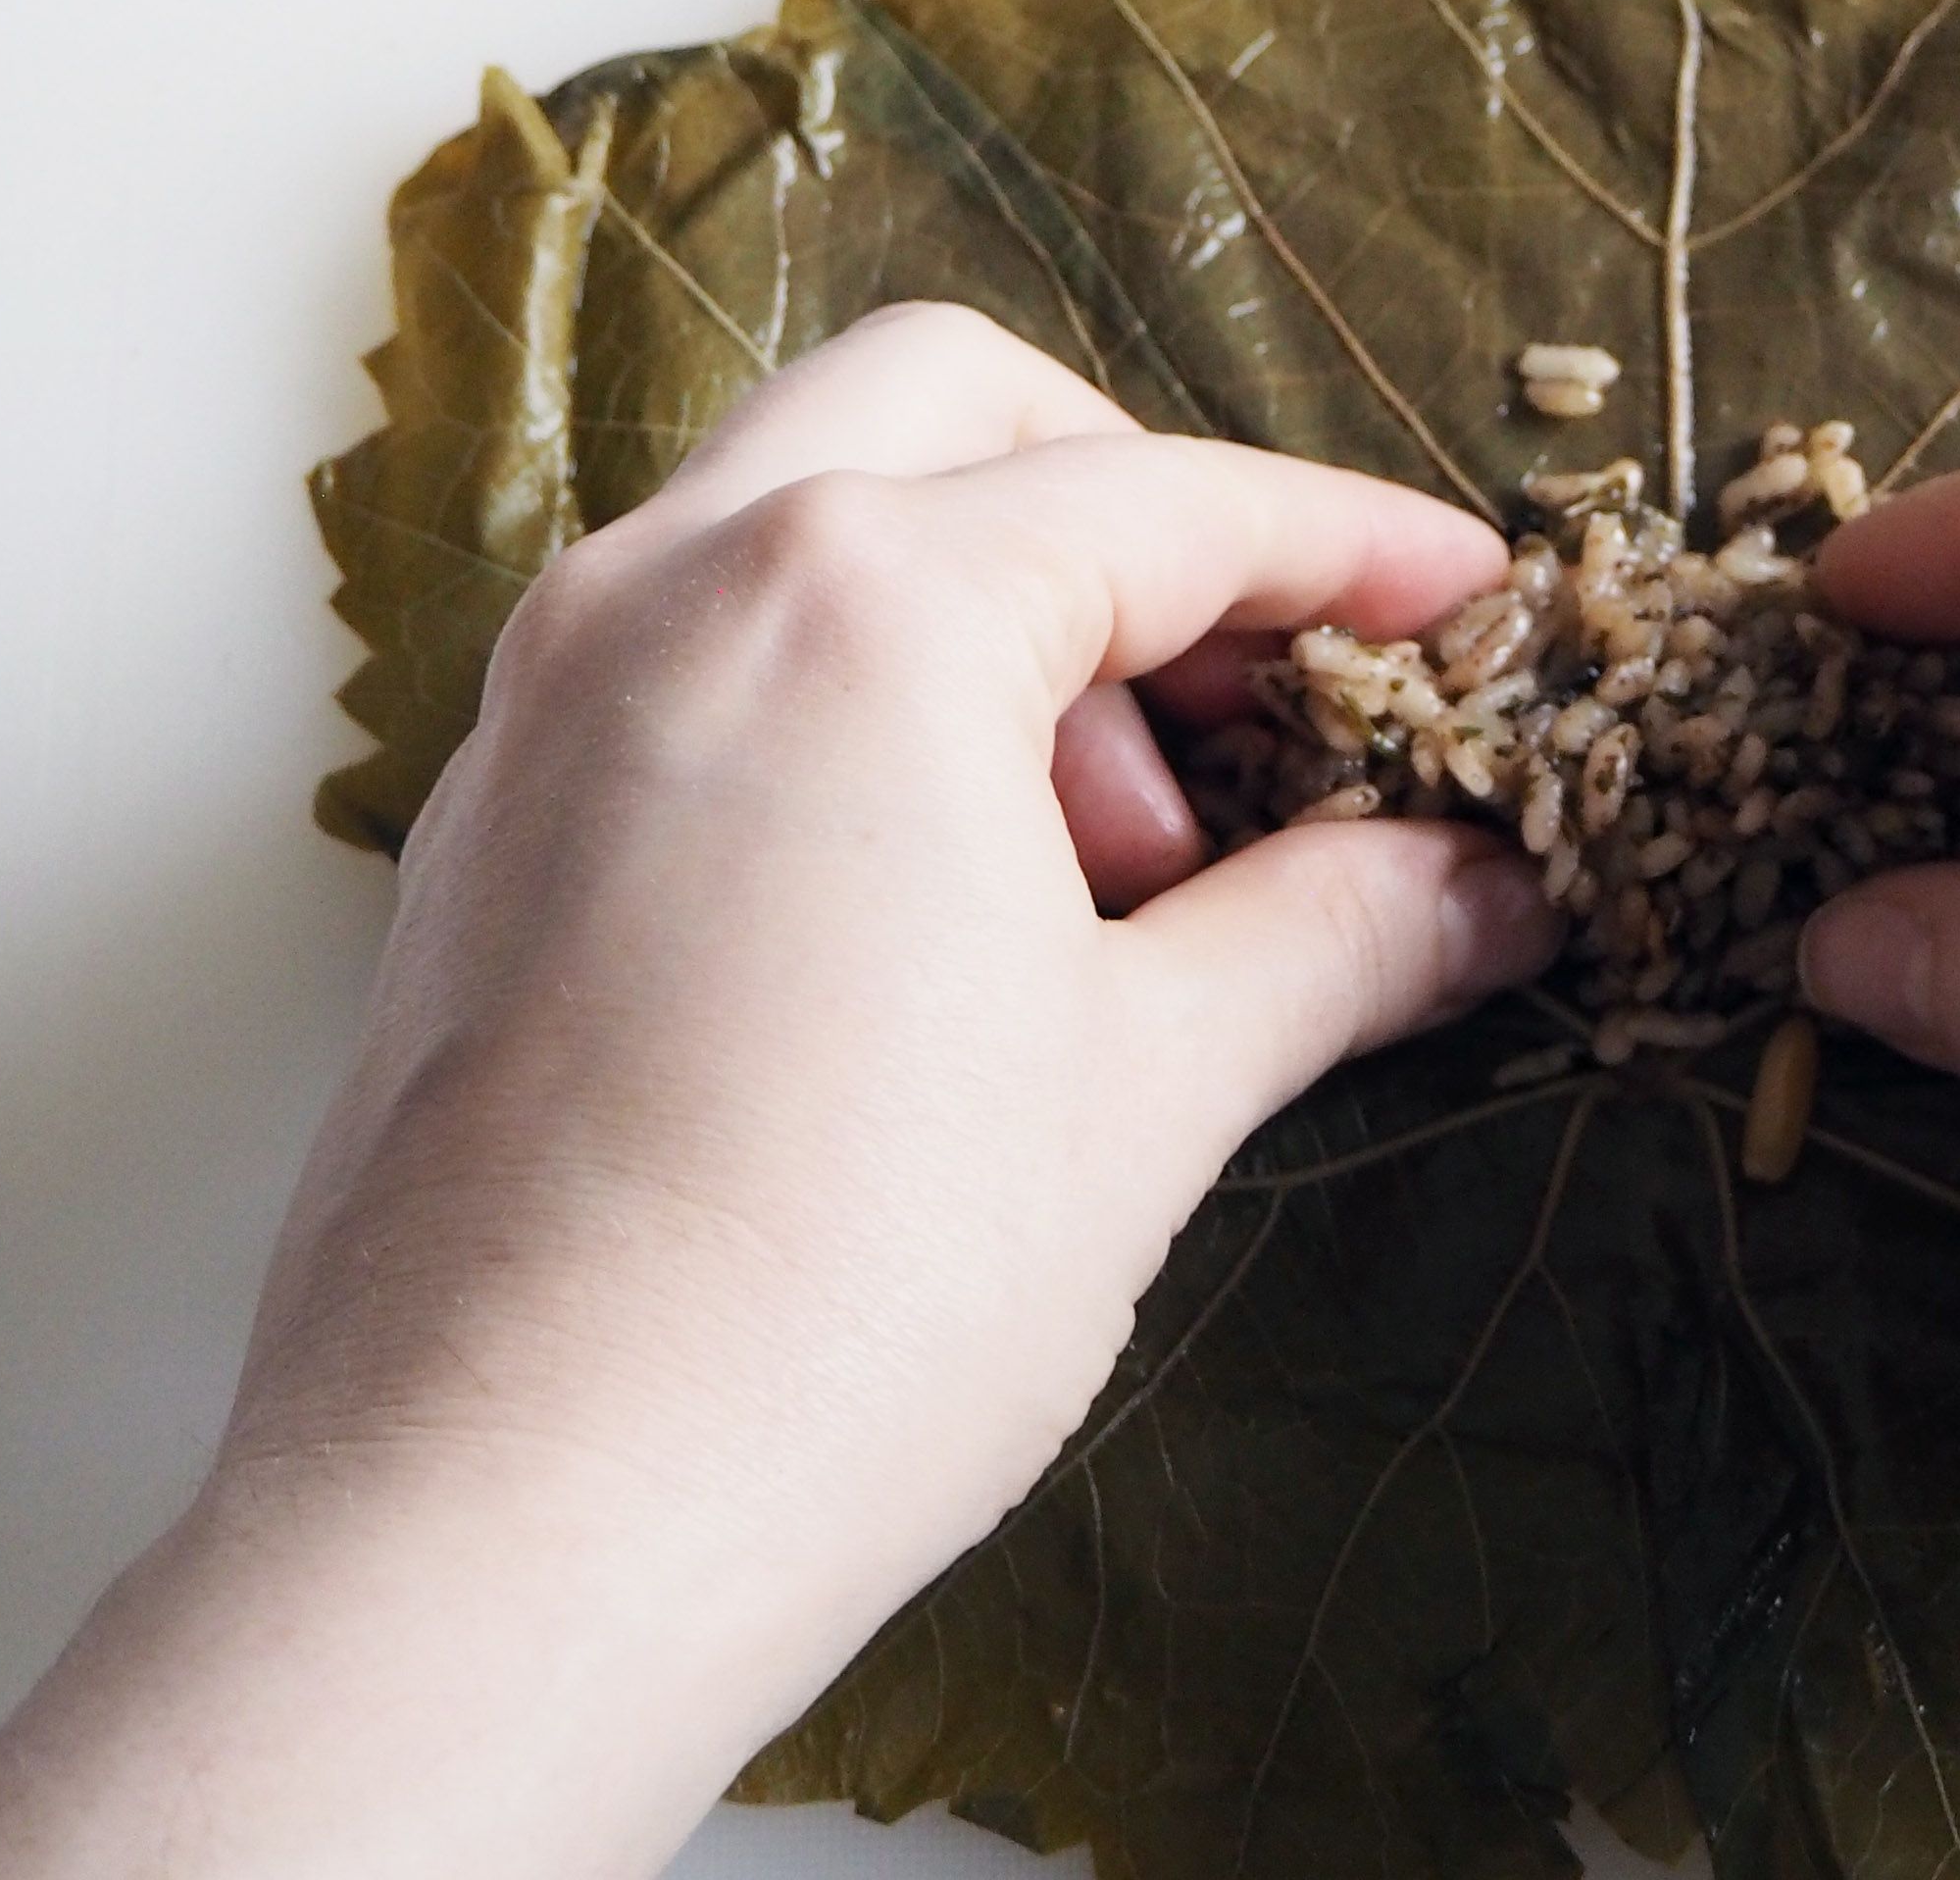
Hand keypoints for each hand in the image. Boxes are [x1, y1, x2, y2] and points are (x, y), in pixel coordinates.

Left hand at [0, 304, 1548, 1879]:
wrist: (490, 1542)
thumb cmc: (822, 1311)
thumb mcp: (1143, 1094)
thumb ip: (1330, 936)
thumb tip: (1477, 886)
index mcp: (858, 602)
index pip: (1166, 504)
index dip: (1347, 551)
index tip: (1463, 609)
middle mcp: (671, 588)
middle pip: (956, 416)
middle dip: (1140, 520)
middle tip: (1262, 713)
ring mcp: (546, 699)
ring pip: (801, 515)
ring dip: (983, 611)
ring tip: (1103, 869)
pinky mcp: (482, 826)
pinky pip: (693, 654)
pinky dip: (841, 695)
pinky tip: (939, 912)